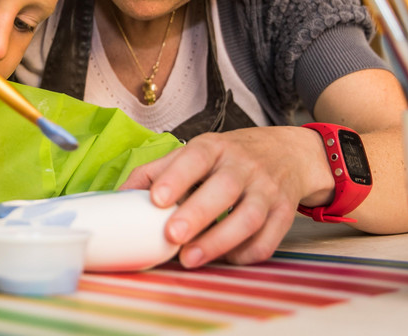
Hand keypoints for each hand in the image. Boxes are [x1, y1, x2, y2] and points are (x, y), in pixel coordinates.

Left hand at [120, 126, 333, 266]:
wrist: (288, 153)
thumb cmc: (231, 157)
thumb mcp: (195, 152)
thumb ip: (157, 171)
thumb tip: (119, 196)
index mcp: (215, 147)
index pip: (195, 157)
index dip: (176, 178)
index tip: (157, 199)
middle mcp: (243, 165)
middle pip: (224, 188)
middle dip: (197, 214)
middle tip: (172, 235)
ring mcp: (267, 189)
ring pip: (248, 217)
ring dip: (219, 241)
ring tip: (190, 259)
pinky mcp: (283, 213)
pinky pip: (268, 239)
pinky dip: (245, 254)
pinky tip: (223, 259)